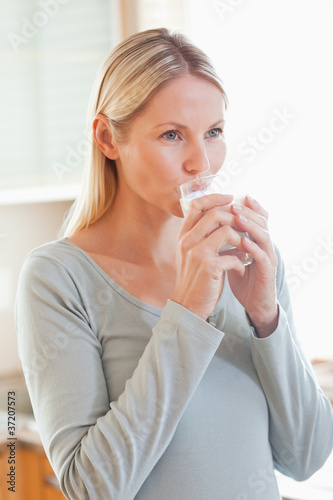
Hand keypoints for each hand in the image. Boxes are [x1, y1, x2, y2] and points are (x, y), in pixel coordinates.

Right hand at [171, 194, 245, 320]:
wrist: (188, 305)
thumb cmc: (195, 279)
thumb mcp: (192, 253)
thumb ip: (201, 235)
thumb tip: (223, 216)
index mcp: (183, 235)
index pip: (197, 205)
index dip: (215, 197)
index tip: (231, 198)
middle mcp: (187, 241)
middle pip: (214, 214)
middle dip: (235, 218)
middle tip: (245, 226)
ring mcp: (197, 253)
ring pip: (226, 231)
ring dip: (241, 239)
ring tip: (245, 249)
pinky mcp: (209, 266)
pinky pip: (233, 255)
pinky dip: (241, 260)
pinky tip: (241, 267)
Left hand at [228, 196, 278, 336]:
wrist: (254, 306)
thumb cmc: (243, 280)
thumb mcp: (232, 257)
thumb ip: (226, 242)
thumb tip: (209, 226)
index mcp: (258, 242)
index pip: (258, 218)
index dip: (251, 207)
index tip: (236, 196)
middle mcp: (266, 247)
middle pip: (263, 223)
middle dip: (249, 212)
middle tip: (235, 204)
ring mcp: (269, 259)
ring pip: (264, 237)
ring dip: (251, 226)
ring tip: (238, 217)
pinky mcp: (268, 273)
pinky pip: (263, 257)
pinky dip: (253, 248)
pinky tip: (243, 241)